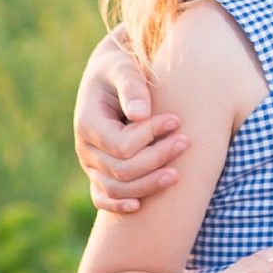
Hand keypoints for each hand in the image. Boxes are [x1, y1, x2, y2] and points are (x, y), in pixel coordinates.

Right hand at [74, 30, 188, 213]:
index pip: (122, 145)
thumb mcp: (123, 67)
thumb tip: (141, 113)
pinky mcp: (99, 172)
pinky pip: (102, 197)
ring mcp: (91, 163)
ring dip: (149, 184)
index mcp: (88, 123)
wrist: (111, 75)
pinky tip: (140, 205)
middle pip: (122, 170)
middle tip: (187, 142)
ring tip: (178, 174)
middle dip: (157, 158)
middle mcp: (85, 148)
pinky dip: (119, 205)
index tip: (177, 120)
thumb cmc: (120, 67)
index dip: (151, 137)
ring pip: (116, 188)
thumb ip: (131, 86)